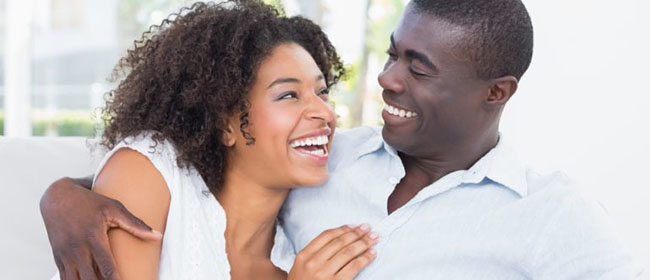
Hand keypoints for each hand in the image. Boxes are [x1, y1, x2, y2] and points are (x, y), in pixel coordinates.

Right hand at [40, 177, 162, 279]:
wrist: (57, 197)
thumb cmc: (90, 202)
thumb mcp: (113, 208)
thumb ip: (135, 224)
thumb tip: (158, 236)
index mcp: (93, 238)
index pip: (106, 267)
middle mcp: (77, 249)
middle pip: (90, 279)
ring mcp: (65, 255)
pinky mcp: (58, 258)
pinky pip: (65, 279)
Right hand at [288, 224, 378, 279]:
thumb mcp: (300, 267)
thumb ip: (314, 254)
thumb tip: (339, 241)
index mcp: (304, 256)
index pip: (326, 236)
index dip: (342, 229)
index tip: (354, 226)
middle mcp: (314, 262)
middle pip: (340, 242)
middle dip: (356, 233)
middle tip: (368, 228)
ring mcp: (324, 273)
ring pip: (348, 252)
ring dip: (364, 242)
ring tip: (374, 238)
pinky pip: (354, 266)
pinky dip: (365, 258)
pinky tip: (372, 254)